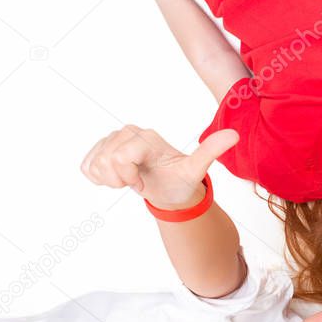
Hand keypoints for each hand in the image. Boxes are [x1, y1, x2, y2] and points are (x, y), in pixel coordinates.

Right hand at [81, 125, 237, 209]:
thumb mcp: (196, 169)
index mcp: (146, 137)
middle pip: (106, 161)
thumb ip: (210, 151)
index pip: (121, 158)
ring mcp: (111, 140)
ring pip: (95, 164)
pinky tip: (118, 177)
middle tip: (139, 180)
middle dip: (121, 180)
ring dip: (111, 180)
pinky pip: (86, 167)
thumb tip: (235, 134)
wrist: (169, 188)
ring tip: (131, 178)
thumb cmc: (181, 180)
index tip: (144, 181)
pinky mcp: (99, 149)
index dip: (130, 177)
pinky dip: (99, 178)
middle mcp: (127, 133)